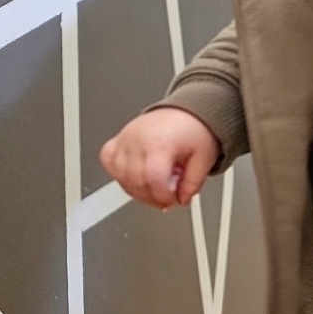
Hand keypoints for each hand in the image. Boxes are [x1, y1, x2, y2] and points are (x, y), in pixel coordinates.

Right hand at [99, 108, 220, 207]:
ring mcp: (125, 139)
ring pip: (120, 176)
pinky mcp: (117, 140)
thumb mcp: (203, 159)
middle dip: (153, 197)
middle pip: (136, 181)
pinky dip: (119, 175)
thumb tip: (182, 199)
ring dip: (137, 190)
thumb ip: (193, 183)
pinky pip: (108, 162)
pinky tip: (136, 177)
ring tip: (154, 186)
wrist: (184, 114)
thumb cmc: (192, 131)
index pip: (153, 178)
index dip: (163, 196)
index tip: (173, 199)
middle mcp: (138, 139)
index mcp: (160, 142)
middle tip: (167, 195)